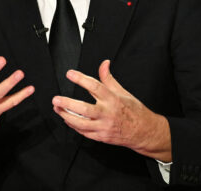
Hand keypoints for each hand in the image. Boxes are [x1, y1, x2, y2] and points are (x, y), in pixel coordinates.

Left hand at [52, 60, 171, 161]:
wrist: (144, 131)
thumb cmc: (134, 110)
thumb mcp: (123, 91)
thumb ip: (108, 78)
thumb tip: (104, 63)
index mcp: (113, 99)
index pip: (95, 87)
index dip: (81, 79)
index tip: (70, 73)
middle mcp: (108, 113)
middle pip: (85, 109)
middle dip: (68, 104)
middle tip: (56, 99)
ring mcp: (104, 127)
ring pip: (81, 124)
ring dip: (66, 116)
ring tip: (57, 109)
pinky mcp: (102, 137)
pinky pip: (84, 132)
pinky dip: (74, 125)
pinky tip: (67, 119)